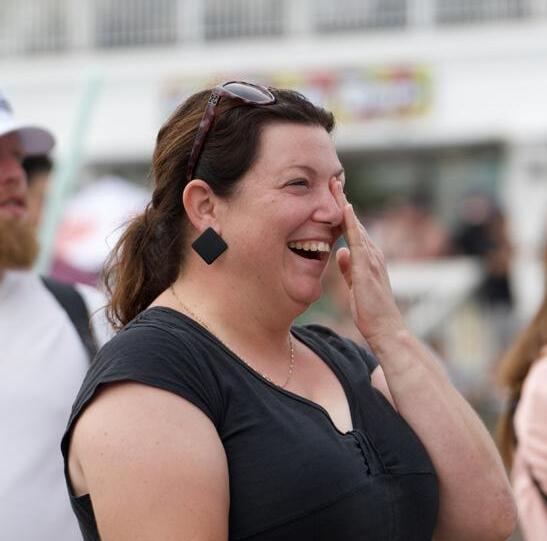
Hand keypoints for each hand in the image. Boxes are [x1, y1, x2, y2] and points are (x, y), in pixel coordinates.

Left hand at [330, 178, 406, 346]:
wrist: (385, 327)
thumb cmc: (370, 309)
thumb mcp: (355, 284)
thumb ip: (348, 268)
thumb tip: (340, 253)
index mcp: (367, 258)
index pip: (352, 229)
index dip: (342, 212)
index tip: (331, 195)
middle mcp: (371, 253)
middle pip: (354, 221)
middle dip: (343, 200)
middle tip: (332, 179)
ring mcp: (371, 258)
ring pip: (356, 224)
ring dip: (345, 204)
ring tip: (334, 185)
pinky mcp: (367, 266)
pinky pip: (358, 239)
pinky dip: (352, 222)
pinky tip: (345, 208)